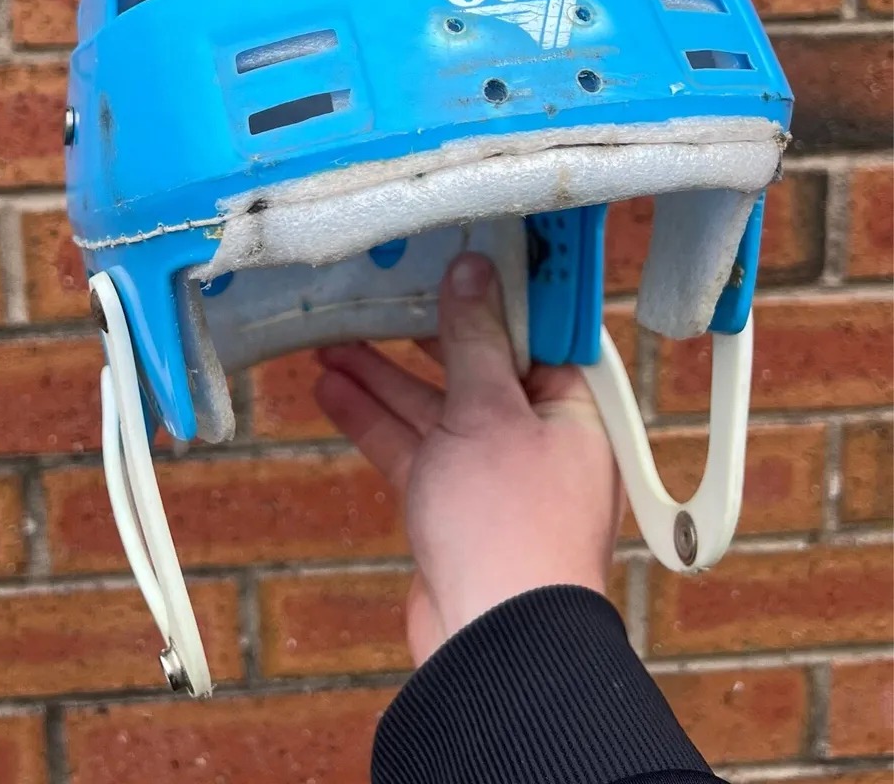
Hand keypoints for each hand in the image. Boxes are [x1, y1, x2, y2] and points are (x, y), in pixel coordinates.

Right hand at [315, 252, 623, 666]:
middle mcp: (536, 433)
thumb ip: (473, 339)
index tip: (452, 254)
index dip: (492, 292)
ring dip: (382, 375)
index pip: (533, 330)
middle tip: (375, 295)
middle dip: (419, 335)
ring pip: (432, 407)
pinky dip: (373, 421)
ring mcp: (491, 471)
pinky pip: (411, 447)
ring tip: (330, 339)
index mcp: (571, 405)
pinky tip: (332, 391)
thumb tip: (473, 271)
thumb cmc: (510, 526)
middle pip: (473, 365)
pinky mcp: (451, 503)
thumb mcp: (488, 410)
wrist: (493, 646)